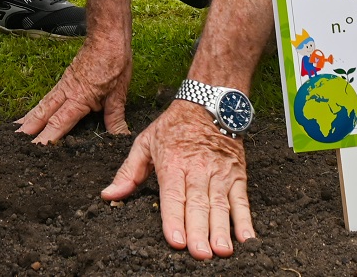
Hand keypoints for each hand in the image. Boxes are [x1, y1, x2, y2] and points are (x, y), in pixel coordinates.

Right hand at [16, 39, 132, 141]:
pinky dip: (38, 106)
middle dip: (28, 128)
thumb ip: (115, 117)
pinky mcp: (65, 79)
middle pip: (43, 113)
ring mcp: (64, 84)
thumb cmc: (114, 62)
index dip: (46, 137)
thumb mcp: (119, 92)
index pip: (58, 122)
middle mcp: (66, 92)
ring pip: (42, 104)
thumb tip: (119, 137)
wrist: (107, 36)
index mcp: (79, 98)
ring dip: (29, 118)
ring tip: (16, 129)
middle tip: (14, 141)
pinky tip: (35, 111)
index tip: (34, 149)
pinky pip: (48, 96)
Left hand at [100, 100, 253, 259]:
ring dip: (222, 230)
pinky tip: (247, 239)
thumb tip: (109, 195)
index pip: (173, 196)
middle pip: (198, 205)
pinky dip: (246, 220)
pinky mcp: (237, 175)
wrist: (208, 103)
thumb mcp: (145, 142)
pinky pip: (242, 201)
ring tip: (222, 251)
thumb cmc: (174, 126)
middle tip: (200, 254)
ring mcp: (220, 174)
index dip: (174, 219)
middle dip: (199, 231)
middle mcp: (198, 171)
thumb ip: (128, 172)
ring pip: (221, 206)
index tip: (176, 240)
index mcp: (172, 164)